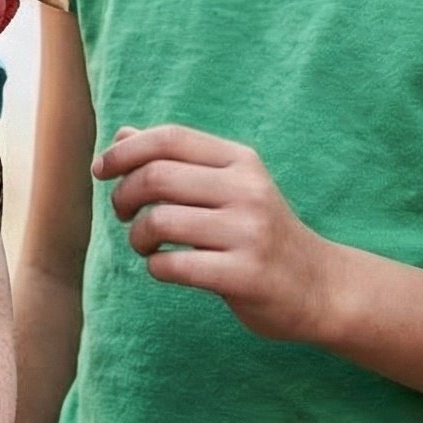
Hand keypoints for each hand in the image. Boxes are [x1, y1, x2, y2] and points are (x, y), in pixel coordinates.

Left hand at [93, 124, 344, 343]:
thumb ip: (177, 162)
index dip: (125, 150)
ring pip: (160, 221)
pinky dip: (155, 267)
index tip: (101, 170)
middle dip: (123, 195)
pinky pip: (174, 265)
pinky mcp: (245, 275)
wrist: (321, 286)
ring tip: (144, 245)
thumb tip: (121, 136)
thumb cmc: (260, 232)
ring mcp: (249, 233)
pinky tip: (163, 268)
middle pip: (156, 177)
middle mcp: (247, 190)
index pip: (170, 138)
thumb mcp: (229, 186)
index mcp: (241, 162)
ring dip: (136, 236)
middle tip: (122, 214)